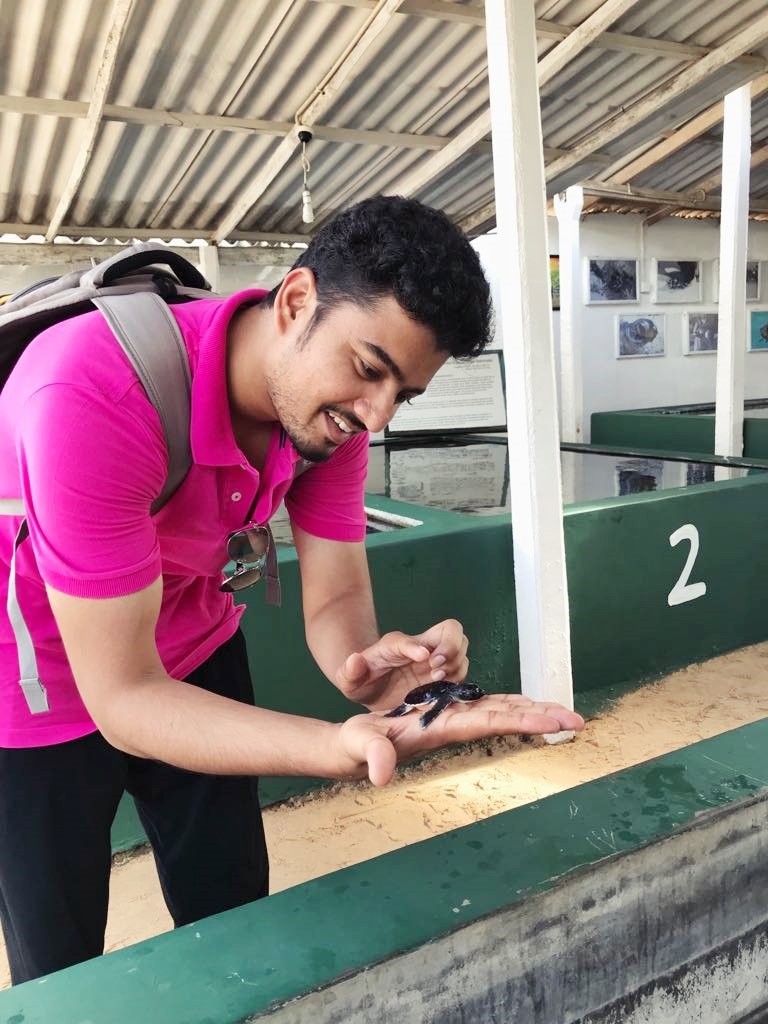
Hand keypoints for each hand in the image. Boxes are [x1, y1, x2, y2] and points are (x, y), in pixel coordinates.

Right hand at [335, 694, 584, 785]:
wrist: (352, 749)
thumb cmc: (356, 746)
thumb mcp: (362, 744)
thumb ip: (373, 754)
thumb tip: (381, 775)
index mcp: (445, 728)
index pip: (493, 722)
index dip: (525, 721)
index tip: (556, 723)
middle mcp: (456, 725)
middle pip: (507, 717)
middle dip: (542, 718)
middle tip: (579, 719)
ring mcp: (453, 718)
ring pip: (501, 711)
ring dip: (532, 711)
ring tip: (564, 713)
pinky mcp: (446, 712)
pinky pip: (486, 706)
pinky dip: (510, 703)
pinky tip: (525, 703)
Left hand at [336, 619, 468, 710]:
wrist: (372, 689)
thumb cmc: (361, 680)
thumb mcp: (348, 679)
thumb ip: (349, 671)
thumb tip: (355, 659)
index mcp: (396, 645)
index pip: (409, 640)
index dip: (416, 647)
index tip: (425, 658)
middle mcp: (420, 647)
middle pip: (450, 629)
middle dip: (451, 647)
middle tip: (437, 670)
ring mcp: (435, 660)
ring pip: (461, 648)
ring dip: (456, 664)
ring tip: (439, 681)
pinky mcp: (444, 676)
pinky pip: (462, 670)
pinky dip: (460, 679)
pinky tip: (446, 691)